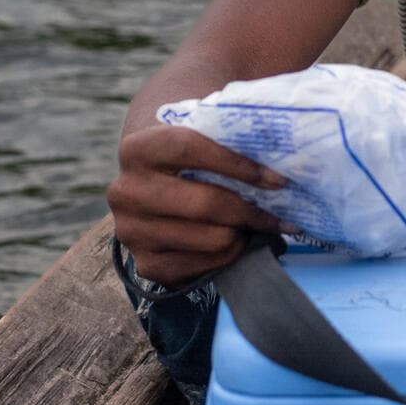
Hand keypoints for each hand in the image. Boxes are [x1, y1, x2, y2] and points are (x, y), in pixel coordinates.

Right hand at [107, 121, 287, 285]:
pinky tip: (234, 243)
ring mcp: (132, 232)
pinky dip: (230, 256)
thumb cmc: (186, 160)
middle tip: (278, 214)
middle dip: (250, 210)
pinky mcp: (146, 265)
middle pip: (207, 204)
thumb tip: (280, 158)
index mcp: (137, 151)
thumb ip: (226, 139)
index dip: (238, 164)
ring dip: (243, 234)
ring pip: (213, 238)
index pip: (191, 149)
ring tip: (253, 226)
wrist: (150, 188)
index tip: (278, 180)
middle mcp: (126, 193)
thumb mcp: (195, 138)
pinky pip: (206, 266)